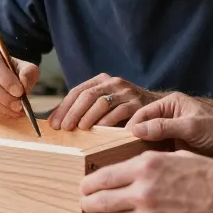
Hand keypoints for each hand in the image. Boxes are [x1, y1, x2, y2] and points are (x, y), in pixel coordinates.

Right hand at [0, 46, 38, 119]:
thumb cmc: (11, 72)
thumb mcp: (23, 67)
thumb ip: (27, 72)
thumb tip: (24, 85)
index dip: (6, 79)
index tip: (19, 91)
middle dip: (6, 97)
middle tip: (19, 105)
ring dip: (3, 108)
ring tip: (16, 110)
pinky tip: (8, 113)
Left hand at [47, 74, 161, 130]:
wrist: (158, 109)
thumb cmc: (124, 110)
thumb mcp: (104, 104)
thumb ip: (84, 109)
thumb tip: (55, 122)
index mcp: (101, 81)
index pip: (77, 91)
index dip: (64, 108)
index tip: (55, 124)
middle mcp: (114, 83)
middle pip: (87, 95)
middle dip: (73, 112)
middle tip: (65, 128)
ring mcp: (127, 92)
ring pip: (102, 103)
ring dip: (89, 117)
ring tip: (80, 129)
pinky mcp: (139, 104)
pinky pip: (120, 112)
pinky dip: (108, 122)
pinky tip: (100, 131)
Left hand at [80, 150, 212, 212]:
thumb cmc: (210, 178)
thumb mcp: (176, 157)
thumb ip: (148, 162)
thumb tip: (127, 166)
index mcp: (145, 166)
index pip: (102, 176)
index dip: (89, 183)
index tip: (84, 186)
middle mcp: (142, 191)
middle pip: (99, 201)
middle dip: (88, 202)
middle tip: (85, 203)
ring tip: (131, 210)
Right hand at [126, 92, 212, 164]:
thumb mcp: (192, 127)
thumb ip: (164, 127)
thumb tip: (136, 129)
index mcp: (170, 104)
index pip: (142, 113)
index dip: (130, 127)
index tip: (120, 142)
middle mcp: (167, 117)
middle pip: (141, 127)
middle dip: (131, 140)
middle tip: (121, 154)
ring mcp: (170, 134)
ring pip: (147, 141)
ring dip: (140, 151)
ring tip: (131, 164)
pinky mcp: (174, 148)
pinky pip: (157, 153)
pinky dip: (151, 160)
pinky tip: (145, 170)